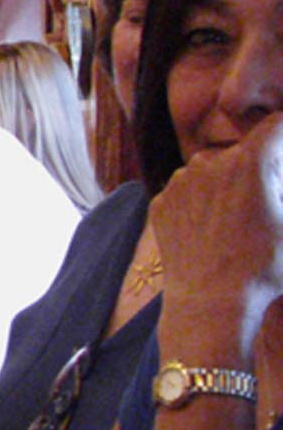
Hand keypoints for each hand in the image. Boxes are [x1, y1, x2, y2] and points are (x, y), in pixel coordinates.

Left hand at [148, 113, 282, 355]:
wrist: (211, 305)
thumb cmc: (265, 268)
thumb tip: (277, 183)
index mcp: (250, 162)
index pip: (275, 124)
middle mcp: (209, 162)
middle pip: (241, 150)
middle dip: (256, 166)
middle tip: (262, 199)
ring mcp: (179, 182)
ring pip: (210, 170)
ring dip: (224, 183)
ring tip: (235, 220)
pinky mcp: (159, 201)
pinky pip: (186, 191)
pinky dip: (199, 202)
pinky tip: (210, 230)